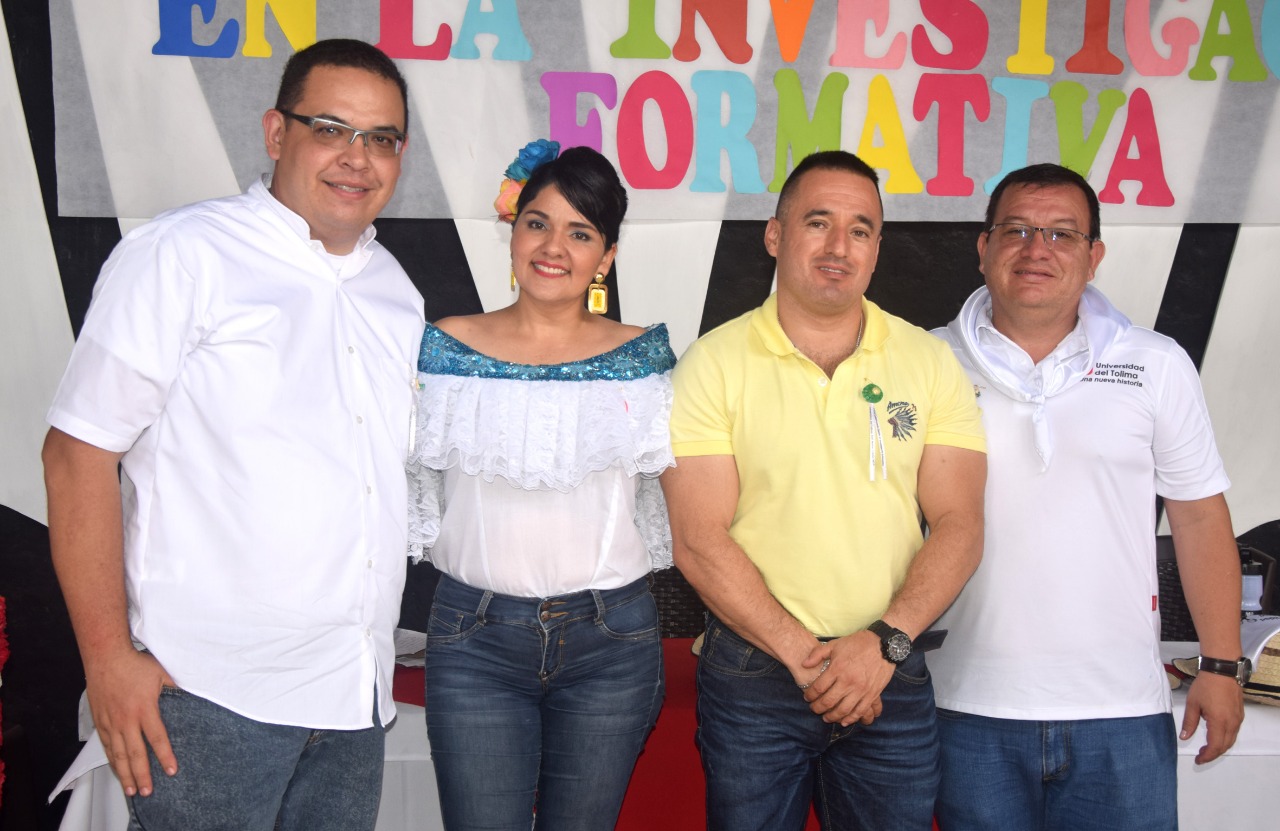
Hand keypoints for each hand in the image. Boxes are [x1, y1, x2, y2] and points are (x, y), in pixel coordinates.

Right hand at [84, 650, 177, 796]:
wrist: (105, 656)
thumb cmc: (136, 664)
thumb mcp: (162, 673)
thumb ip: (177, 687)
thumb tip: (194, 693)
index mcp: (145, 709)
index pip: (157, 738)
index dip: (165, 756)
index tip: (172, 771)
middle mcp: (126, 719)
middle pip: (135, 753)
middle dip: (142, 774)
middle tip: (147, 792)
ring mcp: (111, 722)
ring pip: (118, 754)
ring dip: (124, 773)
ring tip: (130, 790)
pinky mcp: (100, 721)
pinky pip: (106, 746)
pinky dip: (112, 761)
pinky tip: (117, 770)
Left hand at [798, 631, 892, 725]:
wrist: (883, 646)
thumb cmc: (857, 644)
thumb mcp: (835, 644)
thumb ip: (818, 654)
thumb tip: (804, 664)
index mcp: (837, 668)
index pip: (819, 687)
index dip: (810, 695)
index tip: (807, 697)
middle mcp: (848, 681)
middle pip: (829, 701)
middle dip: (818, 708)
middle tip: (813, 709)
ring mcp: (861, 689)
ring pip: (843, 710)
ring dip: (832, 716)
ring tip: (826, 718)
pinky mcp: (872, 694)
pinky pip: (860, 711)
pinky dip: (851, 719)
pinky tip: (844, 721)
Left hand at [1181, 671, 1243, 763]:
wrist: (1222, 671)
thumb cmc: (1206, 686)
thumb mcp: (1193, 704)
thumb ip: (1189, 722)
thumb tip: (1184, 737)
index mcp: (1219, 722)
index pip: (1215, 746)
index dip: (1207, 756)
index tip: (1198, 760)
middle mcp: (1232, 723)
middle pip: (1225, 746)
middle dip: (1213, 754)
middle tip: (1201, 755)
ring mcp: (1238, 719)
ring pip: (1231, 740)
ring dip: (1220, 746)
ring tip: (1207, 748)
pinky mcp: (1240, 714)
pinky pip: (1234, 732)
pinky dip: (1225, 738)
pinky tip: (1215, 736)